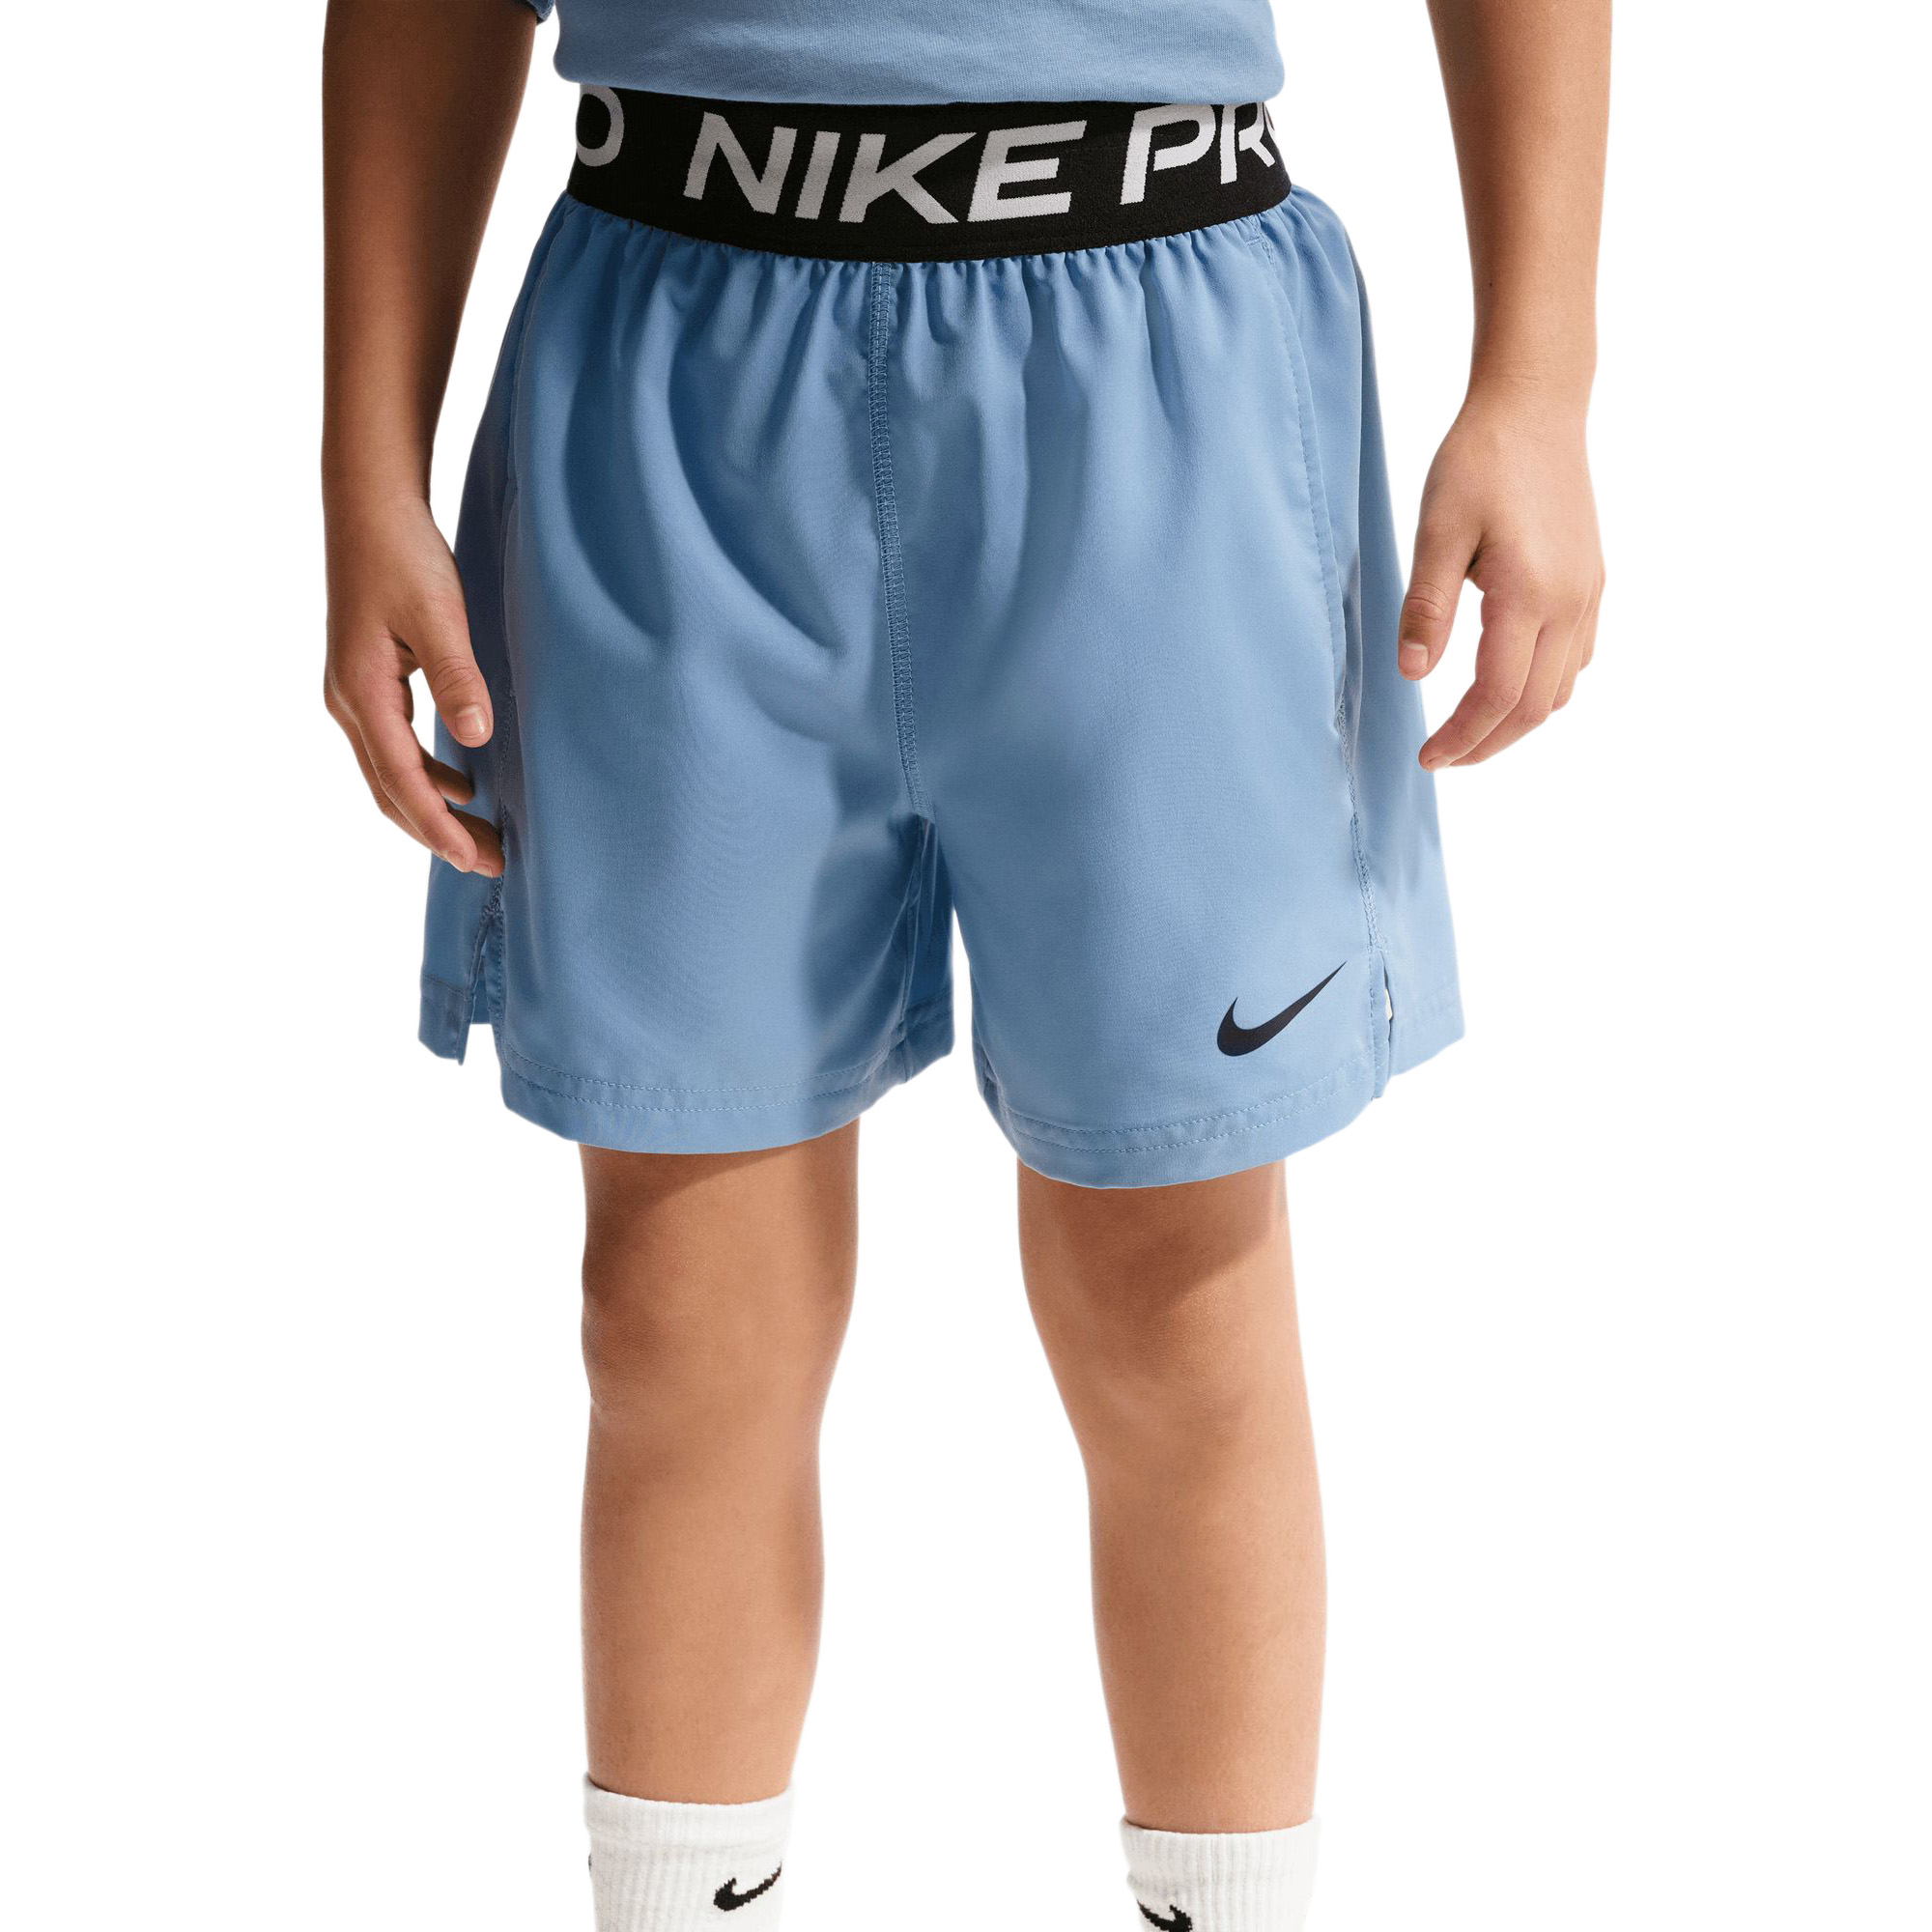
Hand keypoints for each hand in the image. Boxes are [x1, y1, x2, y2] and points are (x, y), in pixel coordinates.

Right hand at [323, 493, 503, 875]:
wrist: (368, 505)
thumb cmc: (403, 554)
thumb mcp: (438, 614)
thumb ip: (457, 676)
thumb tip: (476, 736)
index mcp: (361, 693)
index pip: (402, 782)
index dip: (438, 826)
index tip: (475, 860)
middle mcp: (347, 702)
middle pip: (390, 790)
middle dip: (437, 832)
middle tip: (491, 864)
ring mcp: (351, 693)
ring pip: (389, 772)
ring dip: (433, 807)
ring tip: (482, 834)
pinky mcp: (366, 680)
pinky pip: (393, 747)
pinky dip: (425, 776)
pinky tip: (463, 781)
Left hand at [1398, 383, 1604, 767]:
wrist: (1536, 407)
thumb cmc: (1479, 460)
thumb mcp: (1437, 531)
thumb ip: (1426, 607)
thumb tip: (1412, 674)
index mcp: (1529, 594)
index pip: (1496, 695)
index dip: (1461, 737)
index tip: (1426, 758)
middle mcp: (1570, 602)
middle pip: (1534, 707)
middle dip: (1487, 743)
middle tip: (1442, 758)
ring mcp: (1588, 594)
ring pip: (1562, 690)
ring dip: (1517, 721)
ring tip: (1470, 731)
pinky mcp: (1592, 581)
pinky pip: (1577, 659)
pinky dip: (1543, 689)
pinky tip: (1507, 685)